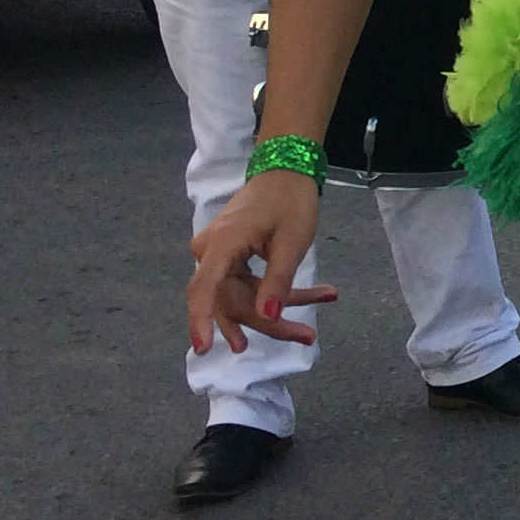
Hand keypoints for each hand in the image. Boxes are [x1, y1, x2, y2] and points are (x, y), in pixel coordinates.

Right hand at [185, 175, 336, 356]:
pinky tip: (318, 296)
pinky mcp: (229, 257)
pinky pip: (247, 284)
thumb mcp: (291, 244)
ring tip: (311, 329)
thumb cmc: (290, 202)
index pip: (204, 289)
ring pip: (241, 296)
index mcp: (221, 245)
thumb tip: (267, 316)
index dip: (201, 321)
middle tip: (306, 336)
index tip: (202, 347)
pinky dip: (275, 293)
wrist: (285, 172)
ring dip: (276, 310)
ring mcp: (217, 255)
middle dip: (267, 322)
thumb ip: (278, 282)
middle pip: (230, 300)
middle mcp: (210, 252)